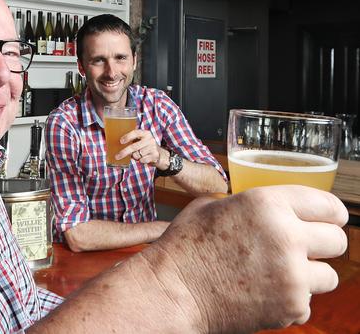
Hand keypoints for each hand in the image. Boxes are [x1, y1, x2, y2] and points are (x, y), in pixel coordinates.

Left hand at [116, 129, 166, 167]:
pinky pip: (142, 160)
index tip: (121, 141)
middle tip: (117, 156)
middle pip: (134, 146)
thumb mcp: (141, 140)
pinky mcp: (155, 155)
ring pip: (137, 155)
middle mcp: (150, 139)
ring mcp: (153, 147)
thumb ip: (132, 140)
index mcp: (145, 133)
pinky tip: (144, 158)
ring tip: (138, 155)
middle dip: (124, 152)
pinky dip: (140, 160)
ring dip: (135, 157)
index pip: (135, 133)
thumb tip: (117, 145)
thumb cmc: (145, 147)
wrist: (160, 155)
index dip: (127, 137)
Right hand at [145, 185, 347, 331]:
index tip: (329, 221)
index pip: (328, 205)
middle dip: (322, 245)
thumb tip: (263, 206)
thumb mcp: (210, 206)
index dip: (330, 214)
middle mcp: (286, 235)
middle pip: (337, 240)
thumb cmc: (185, 247)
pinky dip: (289, 301)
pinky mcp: (291, 305)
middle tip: (301, 251)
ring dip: (308, 276)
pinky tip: (261, 294)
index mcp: (266, 203)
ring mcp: (292, 274)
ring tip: (275, 276)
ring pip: (328, 276)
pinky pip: (307, 303)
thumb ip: (246, 203)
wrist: (173, 291)